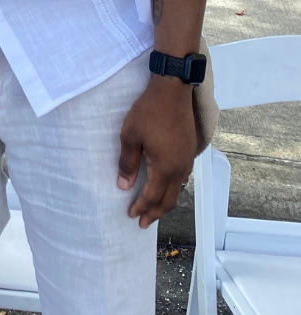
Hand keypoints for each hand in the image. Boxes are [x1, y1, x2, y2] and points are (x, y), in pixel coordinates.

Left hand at [117, 76, 196, 227]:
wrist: (172, 92)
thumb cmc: (149, 112)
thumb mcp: (130, 136)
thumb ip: (127, 163)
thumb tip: (124, 185)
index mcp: (165, 168)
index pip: (152, 196)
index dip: (141, 208)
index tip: (131, 216)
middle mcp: (180, 168)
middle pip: (169, 199)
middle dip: (155, 213)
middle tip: (143, 222)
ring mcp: (187, 160)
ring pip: (178, 189)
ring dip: (165, 201)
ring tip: (154, 207)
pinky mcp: (189, 151)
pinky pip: (182, 177)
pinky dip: (173, 187)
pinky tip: (166, 185)